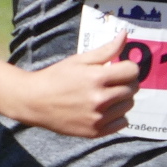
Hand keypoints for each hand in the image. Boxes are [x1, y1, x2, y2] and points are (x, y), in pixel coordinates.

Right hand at [13, 34, 140, 136]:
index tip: (119, 68)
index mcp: (97, 78)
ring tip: (106, 95)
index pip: (132, 71)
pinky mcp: (95, 132)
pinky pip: (122, 123)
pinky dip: (118, 116)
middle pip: (132, 89)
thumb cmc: (57, 77)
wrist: (34, 102)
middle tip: (111, 81)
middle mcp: (100, 99)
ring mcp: (98, 118)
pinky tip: (104, 109)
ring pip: (128, 106)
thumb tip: (125, 34)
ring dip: (122, 99)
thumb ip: (106, 50)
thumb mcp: (80, 60)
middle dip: (125, 82)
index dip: (128, 67)